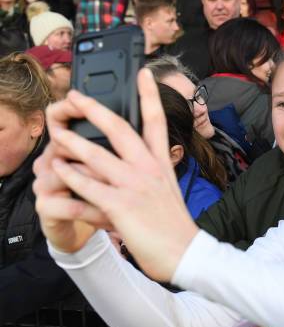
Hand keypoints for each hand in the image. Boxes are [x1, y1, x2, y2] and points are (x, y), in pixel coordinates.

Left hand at [39, 69, 198, 281]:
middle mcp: (149, 169)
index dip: (150, 95)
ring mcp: (135, 186)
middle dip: (94, 109)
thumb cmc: (174, 224)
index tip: (144, 73)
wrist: (185, 252)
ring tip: (55, 133)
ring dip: (71, 142)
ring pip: (97, 155)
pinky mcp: (121, 206)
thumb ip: (152, 171)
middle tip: (75, 95)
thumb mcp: (167, 190)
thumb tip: (135, 159)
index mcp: (161, 163)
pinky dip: (70, 176)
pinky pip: (88, 186)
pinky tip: (57, 169)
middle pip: (120, 128)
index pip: (156, 121)